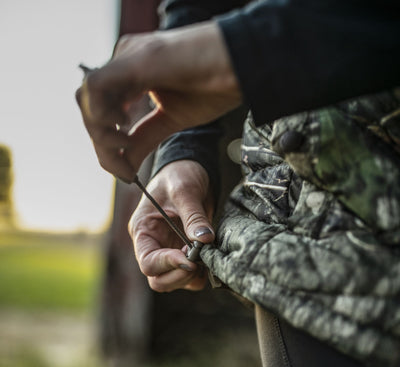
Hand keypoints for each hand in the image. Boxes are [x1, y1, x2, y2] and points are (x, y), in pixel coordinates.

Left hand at [76, 21, 240, 181]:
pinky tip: (124, 128)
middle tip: (123, 169)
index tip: (124, 172)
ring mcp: (127, 57)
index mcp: (132, 75)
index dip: (107, 145)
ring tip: (127, 148)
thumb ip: (145, 138)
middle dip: (102, 145)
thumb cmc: (215, 86)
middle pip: (90, 108)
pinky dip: (102, 115)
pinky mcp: (135, 58)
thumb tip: (125, 166)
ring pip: (87, 100)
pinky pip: (95, 88)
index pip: (102, 112)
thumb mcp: (172, 121)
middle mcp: (124, 63)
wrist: (242, 65)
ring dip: (101, 134)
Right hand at [128, 160, 213, 291]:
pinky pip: (191, 275)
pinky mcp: (185, 251)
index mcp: (143, 231)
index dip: (167, 265)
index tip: (189, 258)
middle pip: (159, 280)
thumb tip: (204, 240)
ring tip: (205, 256)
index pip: (148, 262)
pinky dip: (201, 273)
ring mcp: (169, 250)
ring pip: (175, 281)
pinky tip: (210, 257)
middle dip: (179, 275)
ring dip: (192, 276)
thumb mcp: (185, 191)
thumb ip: (194, 216)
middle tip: (198, 261)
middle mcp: (154, 245)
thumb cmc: (179, 175)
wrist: (191, 169)